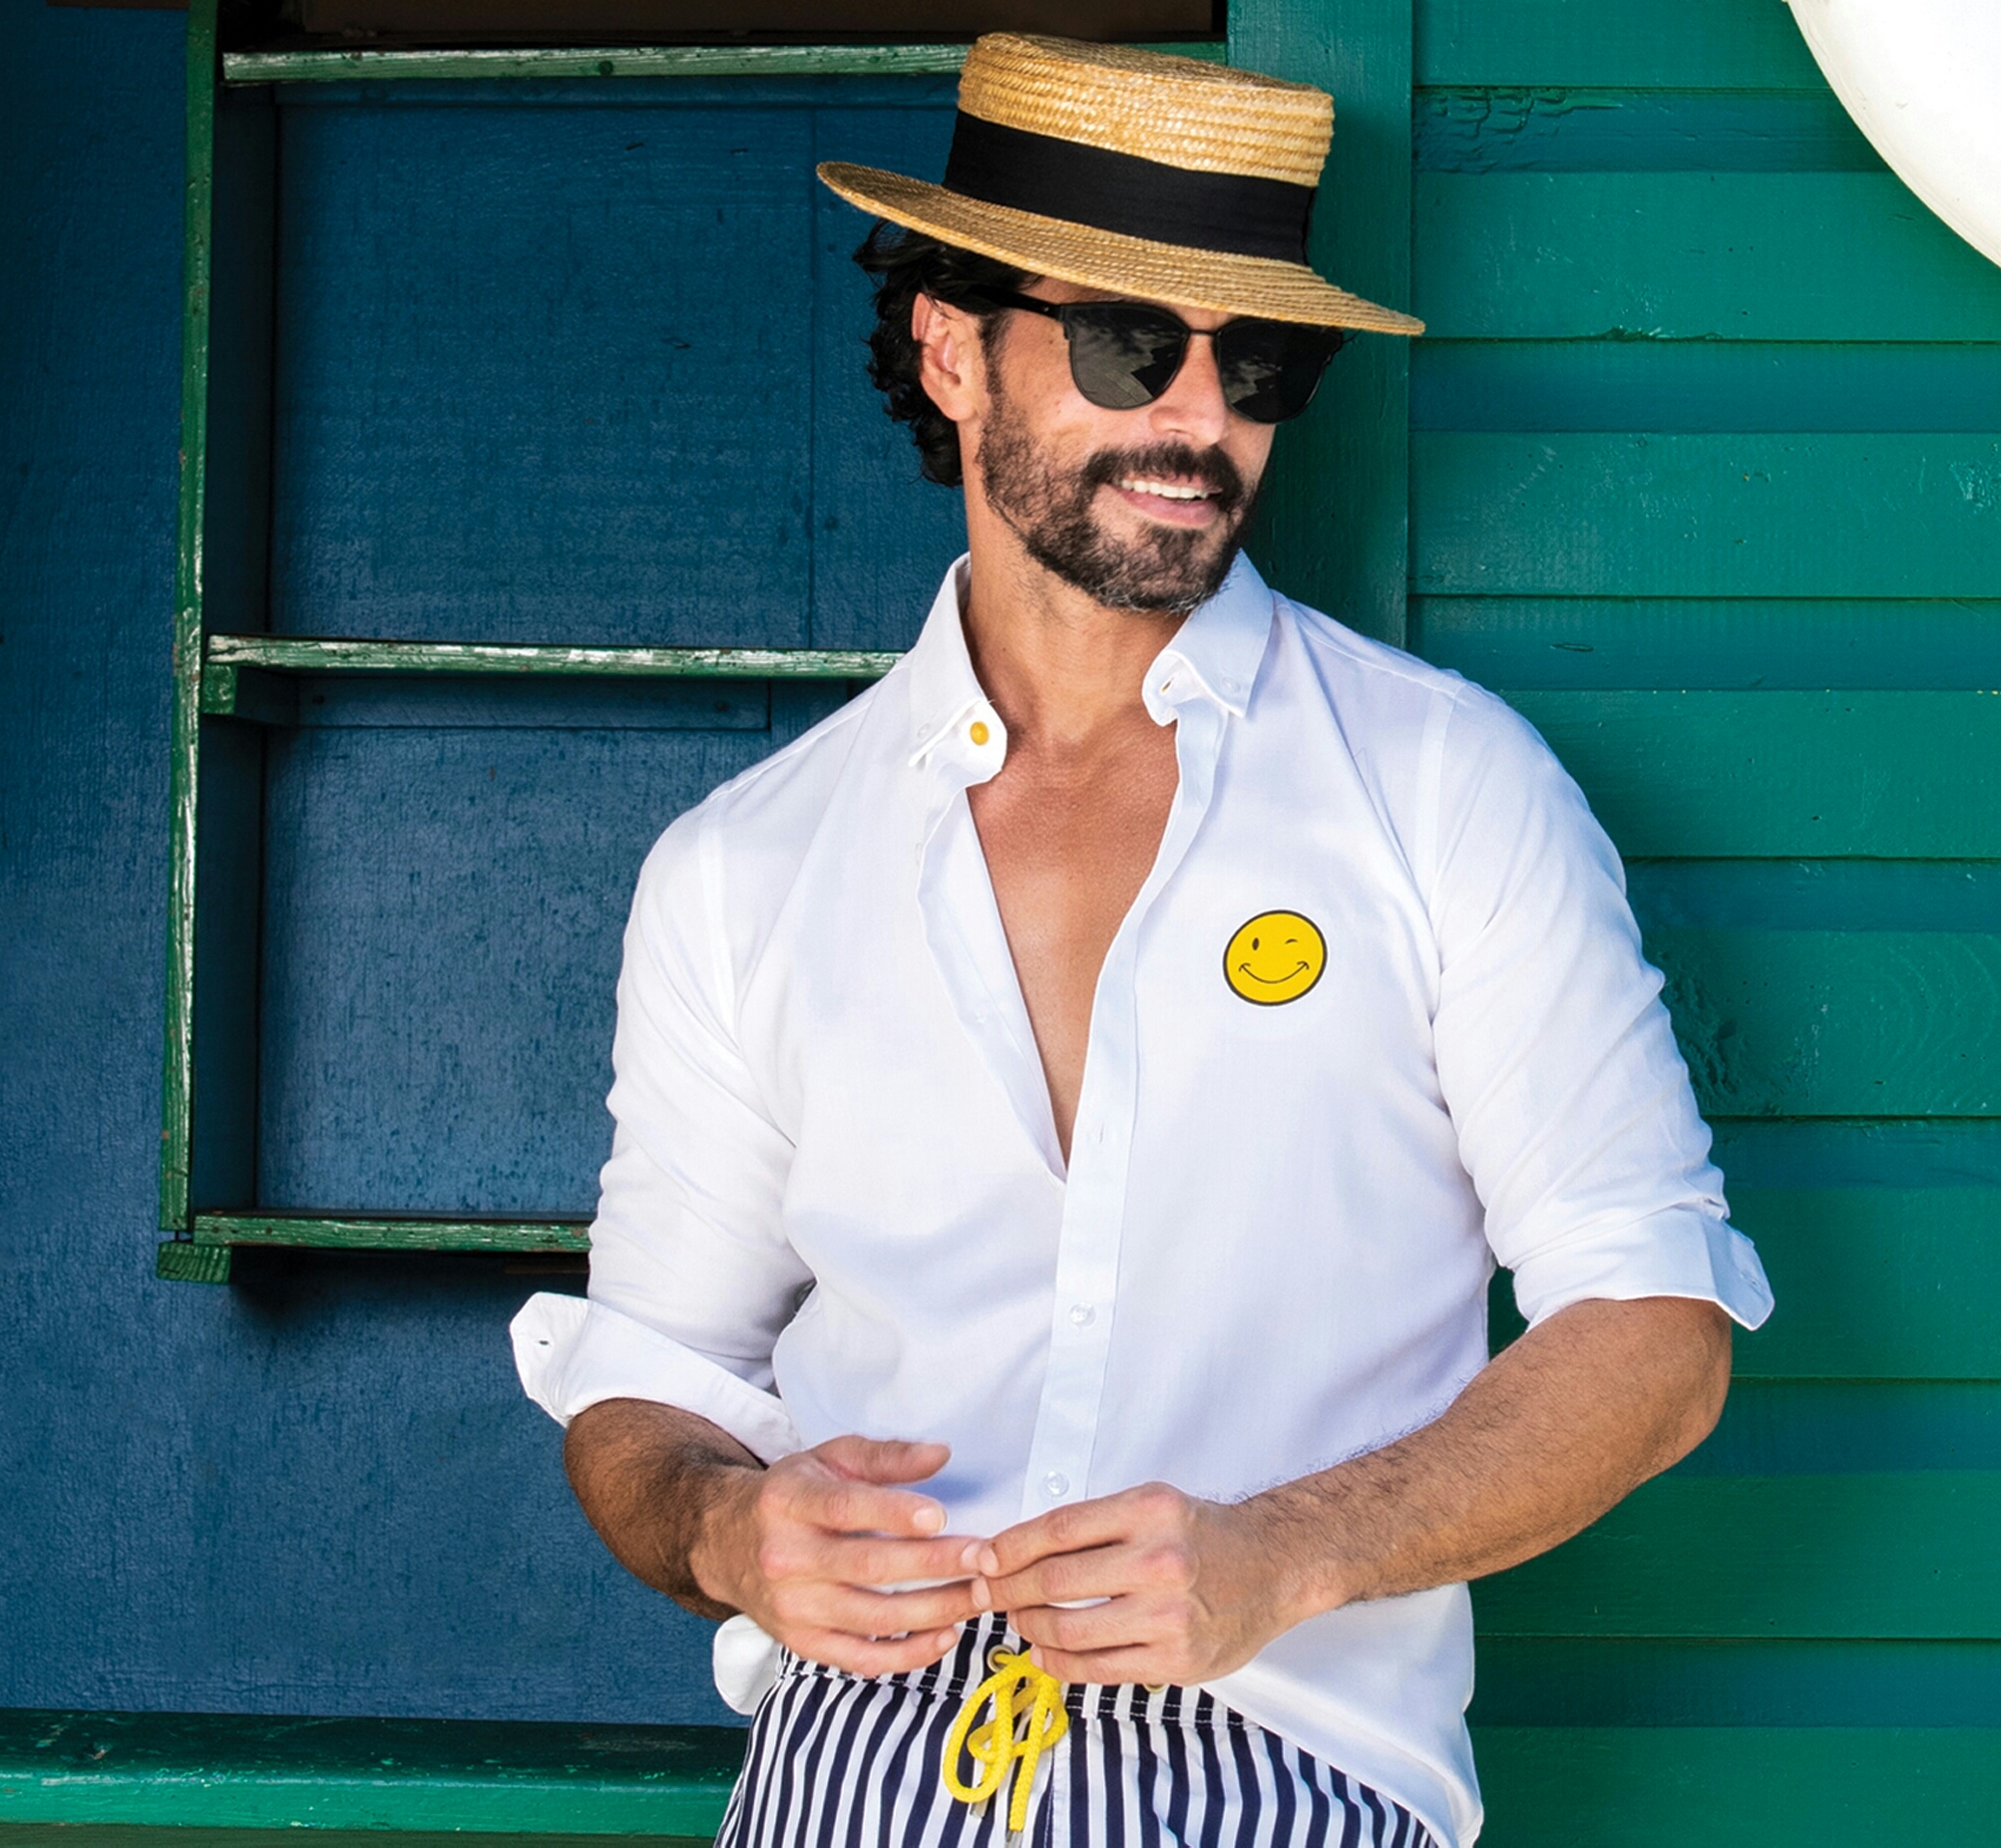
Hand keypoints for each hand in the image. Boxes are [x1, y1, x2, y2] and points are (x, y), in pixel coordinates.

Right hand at [692, 1434, 988, 1675]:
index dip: (893, 1513)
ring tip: (979, 1595)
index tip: (940, 1515)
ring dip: (934, 1610)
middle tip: (983, 1558)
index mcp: (790, 1502)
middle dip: (933, 1565)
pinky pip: (862, 1658)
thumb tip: (940, 1455)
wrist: (726, 1543)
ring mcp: (794, 1607)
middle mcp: (786, 1558)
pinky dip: (908, 1654)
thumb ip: (884, 1456)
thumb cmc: (789, 1497)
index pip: (845, 1508)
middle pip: (867, 1566)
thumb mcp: (828, 1460)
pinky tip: (945, 1635)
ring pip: (873, 1617)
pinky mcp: (803, 1643)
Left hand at [973, 1483, 1292, 1684]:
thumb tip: (1018, 1549)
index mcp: (1149, 1512)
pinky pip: (1097, 1668)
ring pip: (1069, 1628)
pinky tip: (1044, 1653)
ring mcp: (1168, 1615)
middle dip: (1006, 1589)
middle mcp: (1160, 1561)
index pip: (1058, 1529)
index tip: (985, 1557)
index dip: (1010, 1546)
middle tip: (984, 1592)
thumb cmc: (1204, 1536)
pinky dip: (1059, 1662)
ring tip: (1017, 1619)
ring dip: (1029, 1626)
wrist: (1271, 1568)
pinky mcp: (1174, 1660)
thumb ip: (1094, 1525)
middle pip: (1055, 1580)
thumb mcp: (1152, 1505)